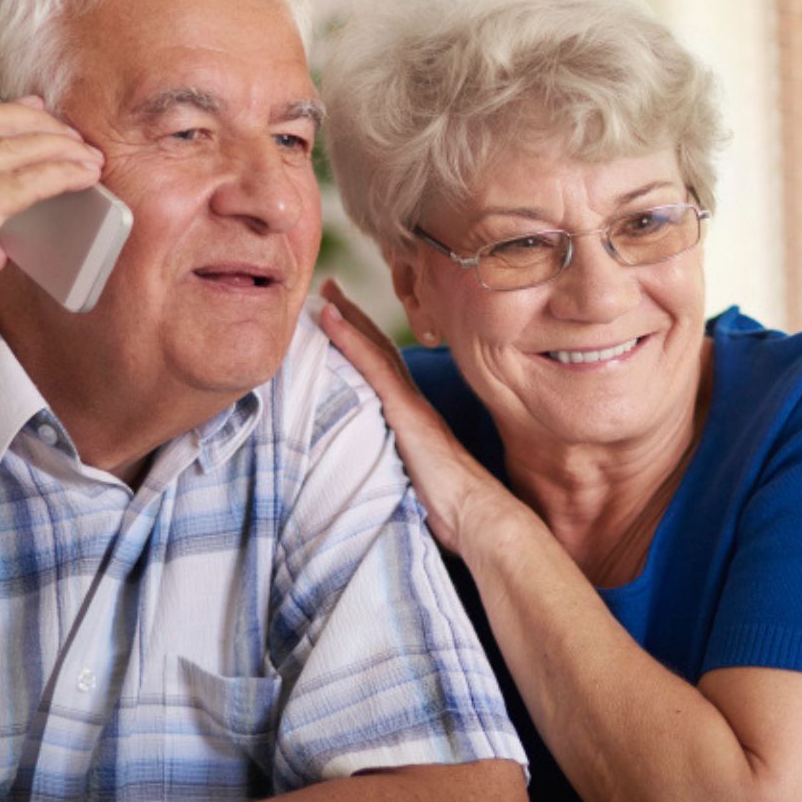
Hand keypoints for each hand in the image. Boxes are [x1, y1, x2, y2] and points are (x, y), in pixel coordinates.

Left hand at [317, 278, 508, 550]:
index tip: (341, 314)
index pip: (385, 368)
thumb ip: (403, 470)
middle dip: (353, 315)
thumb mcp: (419, 482)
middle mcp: (412, 402)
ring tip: (324, 290)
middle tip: (328, 286)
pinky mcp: (405, 412)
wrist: (477, 515)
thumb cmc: (454, 510)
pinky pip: (373, 367)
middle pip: (379, 347)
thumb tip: (389, 481)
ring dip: (348, 317)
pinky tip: (329, 317)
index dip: (364, 339)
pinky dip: (350, 338)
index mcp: (414, 416)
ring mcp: (409, 404)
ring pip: (376, 349)